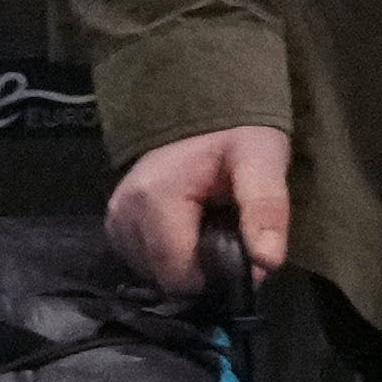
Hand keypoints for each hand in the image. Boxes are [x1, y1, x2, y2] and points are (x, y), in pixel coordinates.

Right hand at [108, 123, 295, 288]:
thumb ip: (266, 210)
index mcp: (155, 198)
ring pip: (152, 273)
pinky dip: (166, 255)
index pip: (181, 276)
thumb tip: (267, 264)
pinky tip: (186, 231)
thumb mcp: (263, 162)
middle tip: (226, 235)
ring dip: (184, 264)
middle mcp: (125, 211)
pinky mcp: (115, 220)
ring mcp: (116, 216)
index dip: (217, 276)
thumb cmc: (235, 133)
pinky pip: (141, 259)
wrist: (202, 103)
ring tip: (208, 229)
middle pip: (165, 278)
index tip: (241, 252)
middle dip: (201, 270)